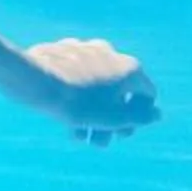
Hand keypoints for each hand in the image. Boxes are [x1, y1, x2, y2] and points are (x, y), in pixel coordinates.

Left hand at [14, 38, 160, 144]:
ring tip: (77, 135)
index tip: (121, 133)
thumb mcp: (114, 118)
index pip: (147, 94)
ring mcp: (85, 49)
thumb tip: (156, 114)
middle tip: (98, 141)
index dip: (138, 118)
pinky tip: (62, 117)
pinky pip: (75, 77)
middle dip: (110, 121)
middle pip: (119, 92)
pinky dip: (74, 96)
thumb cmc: (79, 104)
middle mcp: (111, 53)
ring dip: (91, 114)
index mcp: (129, 67)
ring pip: (95, 87)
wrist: (35, 82)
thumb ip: (140, 117)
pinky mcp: (62, 52)